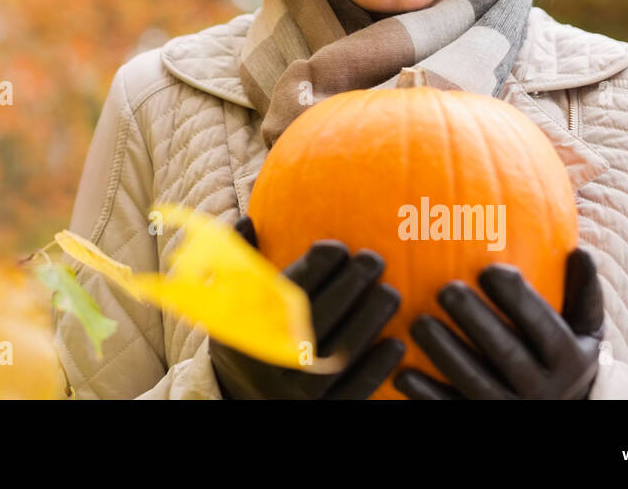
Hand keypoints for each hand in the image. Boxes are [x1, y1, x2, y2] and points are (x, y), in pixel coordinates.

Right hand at [209, 215, 403, 398]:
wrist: (237, 395)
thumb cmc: (245, 333)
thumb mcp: (230, 300)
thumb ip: (240, 261)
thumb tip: (247, 218)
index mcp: (245, 326)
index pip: (284, 291)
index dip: (314, 268)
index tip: (339, 247)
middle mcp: (268, 360)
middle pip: (314, 319)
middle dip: (348, 286)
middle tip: (374, 259)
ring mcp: (293, 391)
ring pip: (336, 355)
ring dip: (368, 321)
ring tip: (391, 293)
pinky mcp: (318, 410)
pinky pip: (350, 392)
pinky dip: (375, 369)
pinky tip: (397, 344)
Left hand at [393, 247, 603, 399]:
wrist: (560, 413)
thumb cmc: (564, 355)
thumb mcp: (585, 330)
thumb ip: (584, 293)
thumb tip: (581, 252)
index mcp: (570, 359)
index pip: (544, 326)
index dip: (518, 299)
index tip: (489, 269)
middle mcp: (544, 390)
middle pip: (508, 355)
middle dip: (477, 322)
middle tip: (447, 290)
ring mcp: (511, 409)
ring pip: (476, 383)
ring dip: (446, 354)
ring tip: (418, 323)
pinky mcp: (481, 422)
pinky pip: (451, 410)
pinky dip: (427, 395)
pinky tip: (402, 374)